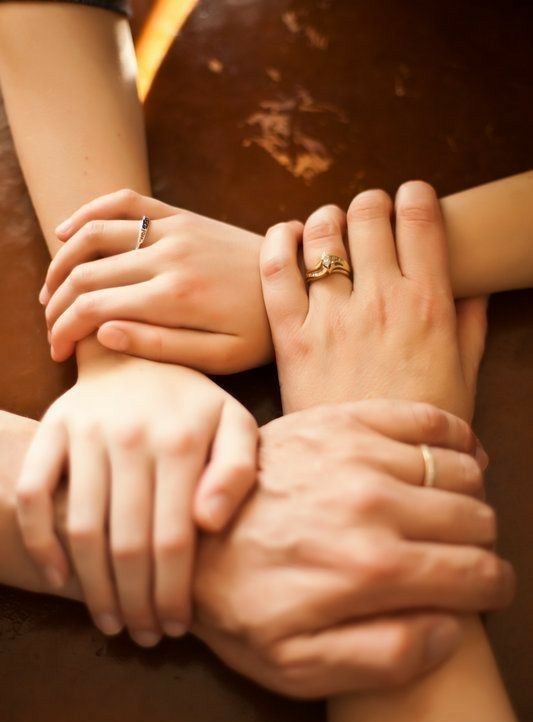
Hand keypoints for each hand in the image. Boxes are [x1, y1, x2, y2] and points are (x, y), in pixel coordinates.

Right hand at [15, 355, 256, 644]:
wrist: (139, 354)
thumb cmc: (194, 403)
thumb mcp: (236, 424)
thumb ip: (236, 471)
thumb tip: (209, 524)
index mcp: (180, 442)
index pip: (173, 540)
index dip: (171, 593)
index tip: (175, 626)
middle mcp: (128, 438)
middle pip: (126, 544)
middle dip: (136, 602)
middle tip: (144, 635)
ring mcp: (84, 434)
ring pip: (81, 529)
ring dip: (92, 587)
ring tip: (111, 621)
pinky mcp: (52, 431)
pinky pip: (32, 495)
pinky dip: (40, 541)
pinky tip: (59, 578)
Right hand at [41, 190, 270, 371]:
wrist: (300, 281)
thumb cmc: (262, 330)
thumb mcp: (220, 356)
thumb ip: (159, 346)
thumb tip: (102, 332)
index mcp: (174, 297)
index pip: (93, 307)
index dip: (64, 330)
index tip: (58, 352)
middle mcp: (168, 256)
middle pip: (86, 273)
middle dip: (56, 304)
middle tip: (51, 330)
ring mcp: (174, 229)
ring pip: (95, 234)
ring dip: (62, 261)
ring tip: (50, 291)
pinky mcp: (182, 215)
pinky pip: (124, 201)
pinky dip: (89, 211)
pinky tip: (66, 231)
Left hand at [193, 401, 512, 698]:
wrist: (184, 534)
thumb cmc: (238, 605)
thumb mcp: (297, 666)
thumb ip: (384, 658)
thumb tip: (450, 628)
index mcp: (372, 569)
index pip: (476, 573)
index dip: (492, 586)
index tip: (485, 589)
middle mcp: (374, 503)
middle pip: (475, 518)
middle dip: (480, 544)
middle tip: (460, 555)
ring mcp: (356, 454)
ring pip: (458, 468)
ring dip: (467, 493)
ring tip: (451, 511)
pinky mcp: (338, 422)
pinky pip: (422, 418)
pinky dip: (451, 436)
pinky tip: (448, 456)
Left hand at [259, 181, 486, 418]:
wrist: (372, 470)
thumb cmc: (422, 425)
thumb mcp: (464, 375)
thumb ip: (470, 324)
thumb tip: (475, 286)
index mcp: (428, 304)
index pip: (420, 218)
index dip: (415, 197)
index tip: (411, 200)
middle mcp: (380, 300)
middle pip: (368, 215)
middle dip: (370, 203)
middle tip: (368, 215)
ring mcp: (331, 317)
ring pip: (321, 234)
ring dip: (326, 219)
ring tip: (329, 228)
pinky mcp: (291, 337)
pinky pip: (275, 270)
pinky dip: (278, 241)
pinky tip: (287, 236)